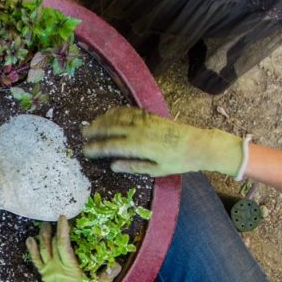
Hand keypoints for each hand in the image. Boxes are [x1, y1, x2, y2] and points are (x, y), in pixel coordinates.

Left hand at [27, 216, 116, 281]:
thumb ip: (106, 276)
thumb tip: (117, 264)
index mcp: (68, 268)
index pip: (64, 245)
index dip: (63, 230)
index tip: (63, 217)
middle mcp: (56, 268)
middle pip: (51, 245)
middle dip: (52, 230)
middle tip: (52, 217)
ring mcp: (48, 272)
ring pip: (42, 251)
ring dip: (42, 237)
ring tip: (42, 225)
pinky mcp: (45, 277)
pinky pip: (37, 261)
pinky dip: (33, 250)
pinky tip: (30, 241)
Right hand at [83, 107, 246, 178]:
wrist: (198, 144)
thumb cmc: (178, 162)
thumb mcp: (156, 170)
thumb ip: (133, 166)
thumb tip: (113, 165)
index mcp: (139, 146)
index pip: (111, 146)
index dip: (96, 148)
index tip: (85, 151)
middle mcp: (139, 130)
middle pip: (111, 128)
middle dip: (95, 130)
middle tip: (82, 134)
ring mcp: (144, 120)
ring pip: (118, 117)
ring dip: (103, 120)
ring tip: (91, 125)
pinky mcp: (150, 115)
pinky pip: (129, 111)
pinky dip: (116, 112)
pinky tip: (109, 114)